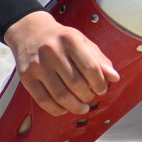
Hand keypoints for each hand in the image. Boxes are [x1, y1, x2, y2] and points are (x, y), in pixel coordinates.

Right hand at [4, 11, 120, 116]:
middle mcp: (52, 52)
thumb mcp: (82, 41)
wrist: (30, 31)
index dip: (100, 83)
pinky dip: (56, 109)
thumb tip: (115, 78)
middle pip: (76, 83)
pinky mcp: (26, 77)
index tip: (102, 89)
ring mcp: (37, 66)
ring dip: (75, 106)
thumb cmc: (61, 39)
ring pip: (60, 95)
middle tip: (91, 98)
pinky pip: (43, 100)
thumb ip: (99, 59)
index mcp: (70, 40)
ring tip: (82, 108)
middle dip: (88, 96)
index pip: (90, 67)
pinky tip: (64, 109)